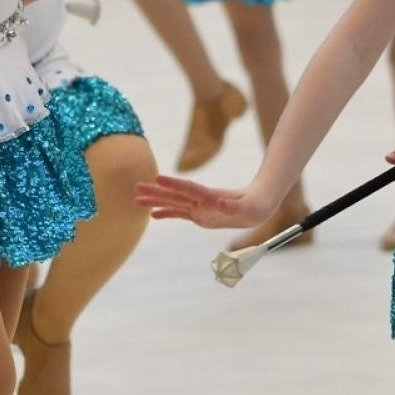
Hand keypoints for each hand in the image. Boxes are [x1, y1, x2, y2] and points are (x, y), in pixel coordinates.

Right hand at [135, 176, 277, 228]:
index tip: (157, 178)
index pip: (188, 189)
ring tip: (136, 201)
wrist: (258, 205)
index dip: (173, 184)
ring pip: (173, 203)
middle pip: (175, 194)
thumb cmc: (255, 205)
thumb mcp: (248, 208)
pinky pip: (179, 214)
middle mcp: (201, 199)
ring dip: (155, 202)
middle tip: (137, 188)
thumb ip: (234, 206)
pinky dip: (166, 214)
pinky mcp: (200, 215)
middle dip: (156, 191)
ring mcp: (199, 207)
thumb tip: (220, 202)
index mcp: (210, 196)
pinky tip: (153, 215)